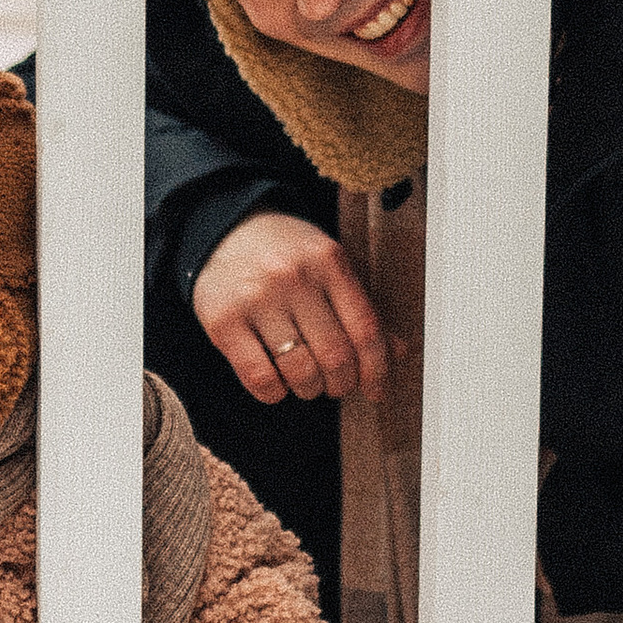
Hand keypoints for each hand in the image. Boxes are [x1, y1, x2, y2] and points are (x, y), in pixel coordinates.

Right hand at [191, 209, 388, 407]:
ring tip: (307, 382)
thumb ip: (361, 308)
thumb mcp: (328, 266)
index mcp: (328, 262)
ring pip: (299, 371)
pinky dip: (275, 393)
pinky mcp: (224, 321)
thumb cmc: (286, 254)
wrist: (224, 229)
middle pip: (335, 356)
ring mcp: (256, 300)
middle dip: (342, 384)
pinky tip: (277, 384)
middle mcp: (293, 278)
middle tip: (337, 385)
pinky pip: (259, 377)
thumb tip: (398, 352)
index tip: (376, 390)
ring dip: (310, 389)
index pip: (366, 330)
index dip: (377, 370)